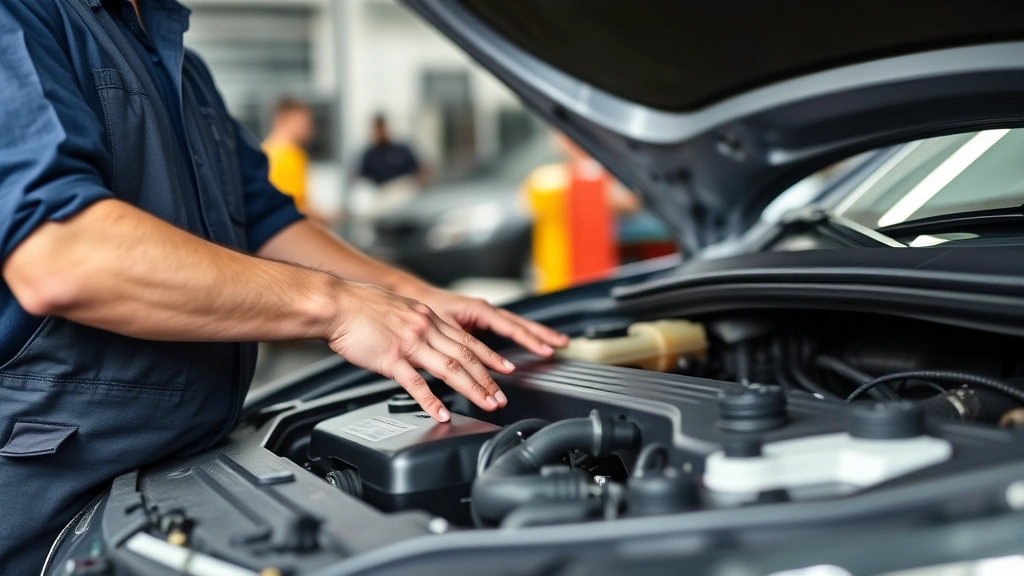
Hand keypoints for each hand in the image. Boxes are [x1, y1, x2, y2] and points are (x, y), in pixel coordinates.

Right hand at [327, 282, 516, 421]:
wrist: (336, 303)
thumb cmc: (360, 305)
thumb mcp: (399, 308)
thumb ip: (418, 323)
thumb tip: (428, 339)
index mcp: (428, 316)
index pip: (467, 339)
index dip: (490, 355)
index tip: (506, 368)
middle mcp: (424, 328)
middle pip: (466, 356)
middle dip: (488, 378)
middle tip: (502, 396)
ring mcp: (409, 343)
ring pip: (450, 368)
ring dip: (472, 388)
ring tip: (487, 404)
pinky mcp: (391, 358)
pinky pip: (416, 383)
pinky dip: (432, 400)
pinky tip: (442, 412)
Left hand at [407, 285, 569, 356]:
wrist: (414, 296)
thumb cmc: (425, 308)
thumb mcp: (442, 328)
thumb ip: (460, 346)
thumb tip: (475, 366)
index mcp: (479, 309)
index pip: (510, 327)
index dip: (528, 339)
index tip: (543, 349)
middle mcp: (486, 310)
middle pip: (521, 323)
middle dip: (542, 334)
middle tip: (561, 344)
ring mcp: (486, 315)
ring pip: (518, 324)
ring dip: (538, 333)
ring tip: (559, 342)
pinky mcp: (482, 322)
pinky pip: (510, 327)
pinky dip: (525, 335)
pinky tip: (536, 342)